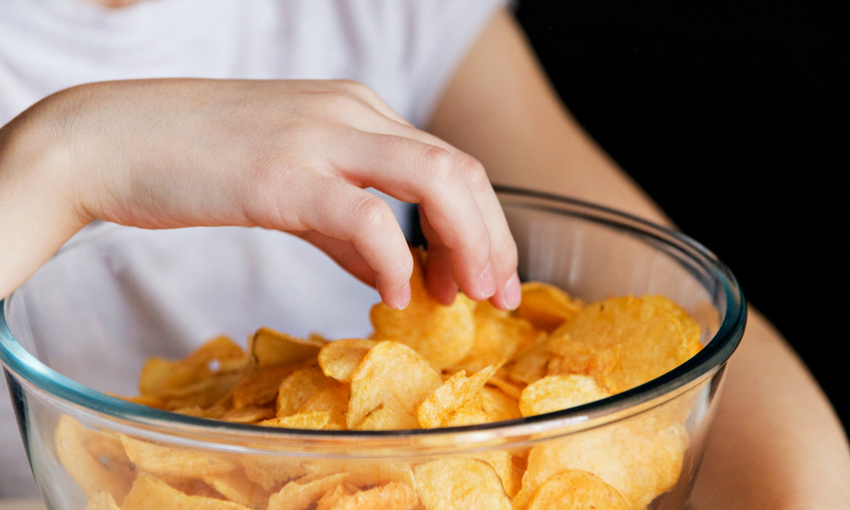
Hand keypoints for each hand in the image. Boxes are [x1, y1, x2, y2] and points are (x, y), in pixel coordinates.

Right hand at [0, 79, 518, 308]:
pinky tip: (395, 297)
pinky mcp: (282, 173)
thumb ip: (345, 225)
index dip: (483, 225)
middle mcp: (351, 112)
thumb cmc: (197, 162)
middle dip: (492, 239)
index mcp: (357, 111)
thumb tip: (390, 270)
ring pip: (434, 180)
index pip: (450, 165)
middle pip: (460, 171)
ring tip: (465, 299)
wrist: (111, 138)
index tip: (489, 278)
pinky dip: (395, 261)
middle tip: (499, 295)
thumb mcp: (290, 185)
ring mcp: (319, 136)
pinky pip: (366, 217)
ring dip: (466, 244)